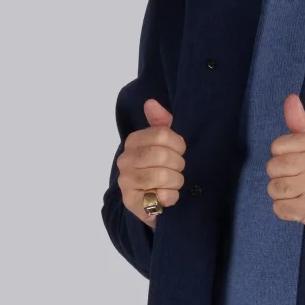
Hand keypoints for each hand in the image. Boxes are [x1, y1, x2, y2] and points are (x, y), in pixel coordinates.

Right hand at [117, 99, 186, 227]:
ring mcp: (126, 181)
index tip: (179, 152)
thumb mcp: (164, 143)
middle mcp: (125, 159)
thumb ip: (160, 122)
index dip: (178, 144)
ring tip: (172, 184)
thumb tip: (151, 103)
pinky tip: (167, 197)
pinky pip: (161, 196)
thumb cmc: (160, 168)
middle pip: (163, 155)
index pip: (162, 134)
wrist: (151, 201)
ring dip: (176, 181)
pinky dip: (171, 197)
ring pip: (162, 176)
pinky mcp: (132, 202)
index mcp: (133, 141)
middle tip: (177, 170)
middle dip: (178, 165)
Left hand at [266, 94, 304, 240]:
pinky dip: (286, 212)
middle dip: (282, 177)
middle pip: (272, 167)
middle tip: (299, 182)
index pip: (277, 146)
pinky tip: (300, 208)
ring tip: (300, 195)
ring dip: (283, 195)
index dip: (284, 157)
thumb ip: (304, 124)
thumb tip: (290, 98)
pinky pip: (279, 209)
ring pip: (274, 188)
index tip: (298, 165)